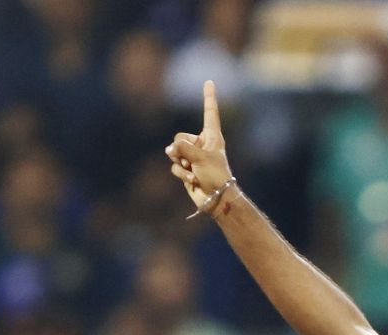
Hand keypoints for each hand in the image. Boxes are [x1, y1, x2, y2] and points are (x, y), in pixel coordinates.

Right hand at [165, 81, 232, 212]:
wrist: (217, 199)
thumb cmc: (216, 176)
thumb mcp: (200, 157)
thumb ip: (183, 147)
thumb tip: (170, 149)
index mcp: (212, 137)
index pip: (210, 112)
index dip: (208, 97)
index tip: (209, 81)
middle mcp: (202, 144)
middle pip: (179, 136)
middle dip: (181, 149)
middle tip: (193, 161)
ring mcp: (193, 157)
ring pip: (174, 151)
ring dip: (181, 163)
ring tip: (194, 171)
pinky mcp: (187, 169)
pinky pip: (175, 166)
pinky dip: (182, 174)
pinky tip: (193, 180)